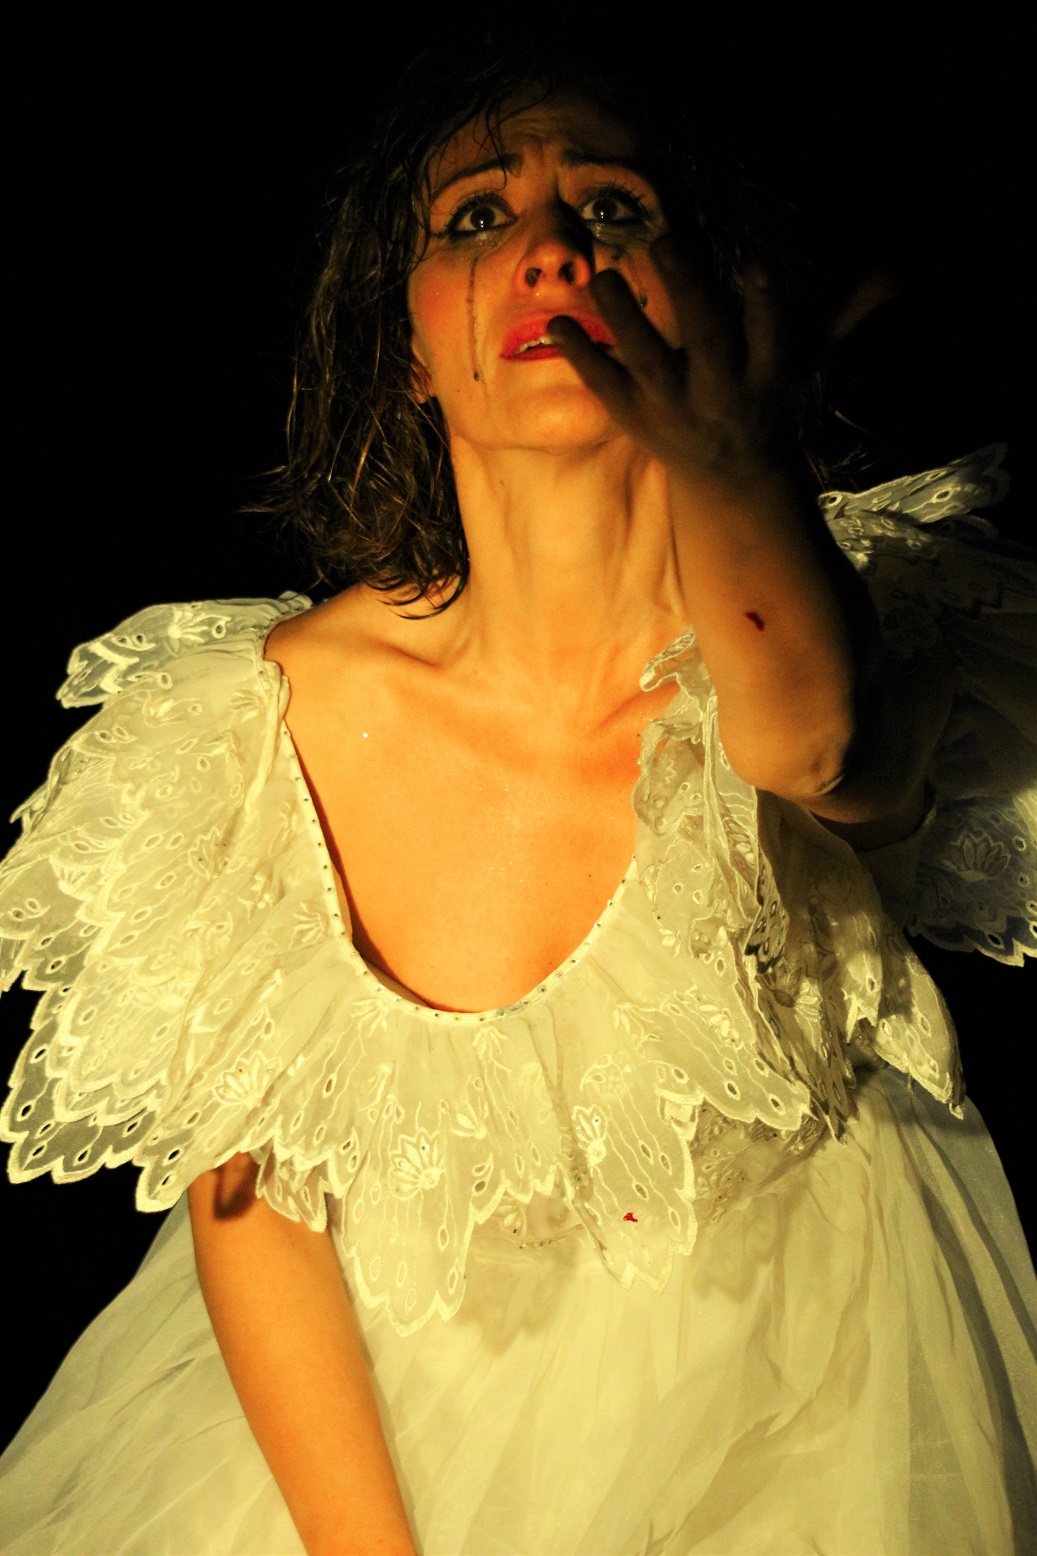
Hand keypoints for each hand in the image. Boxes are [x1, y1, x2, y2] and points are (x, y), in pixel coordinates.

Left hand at [549, 236, 891, 497]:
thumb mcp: (807, 362)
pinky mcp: (638, 421)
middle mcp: (722, 394)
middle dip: (688, 290)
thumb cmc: (768, 401)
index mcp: (767, 376)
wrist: (732, 482)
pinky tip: (553, 323)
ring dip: (624, 320)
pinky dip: (580, 358)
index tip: (763, 261)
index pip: (774, 334)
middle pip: (707, 339)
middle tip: (667, 240)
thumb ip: (841, 313)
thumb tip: (897, 271)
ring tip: (601, 278)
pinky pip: (605, 389)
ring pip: (648, 364)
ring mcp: (676, 411)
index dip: (769, 302)